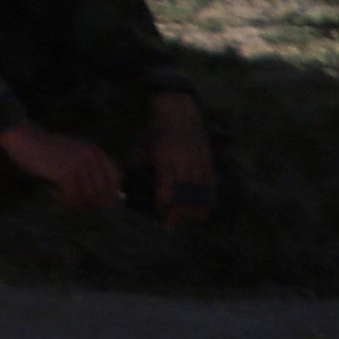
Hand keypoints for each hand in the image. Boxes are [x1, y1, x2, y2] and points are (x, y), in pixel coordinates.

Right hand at [0, 119, 123, 211]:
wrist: (22, 137)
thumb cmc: (44, 147)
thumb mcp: (72, 152)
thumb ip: (87, 168)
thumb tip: (102, 198)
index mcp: (94, 150)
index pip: (116, 176)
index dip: (112, 192)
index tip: (101, 201)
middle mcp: (90, 157)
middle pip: (103, 191)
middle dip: (92, 203)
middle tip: (78, 204)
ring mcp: (79, 165)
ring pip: (89, 197)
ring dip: (77, 203)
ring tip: (63, 198)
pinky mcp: (65, 173)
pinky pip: (73, 197)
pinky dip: (64, 199)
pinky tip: (52, 191)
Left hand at [146, 95, 216, 222]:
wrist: (179, 113)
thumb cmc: (154, 132)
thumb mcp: (140, 148)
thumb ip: (135, 169)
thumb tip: (127, 190)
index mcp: (165, 158)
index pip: (167, 188)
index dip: (163, 204)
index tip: (158, 213)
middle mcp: (184, 161)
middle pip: (184, 195)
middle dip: (177, 213)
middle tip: (169, 225)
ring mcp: (199, 162)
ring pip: (199, 193)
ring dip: (192, 210)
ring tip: (184, 221)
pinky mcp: (208, 162)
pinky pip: (210, 187)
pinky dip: (207, 201)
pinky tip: (202, 213)